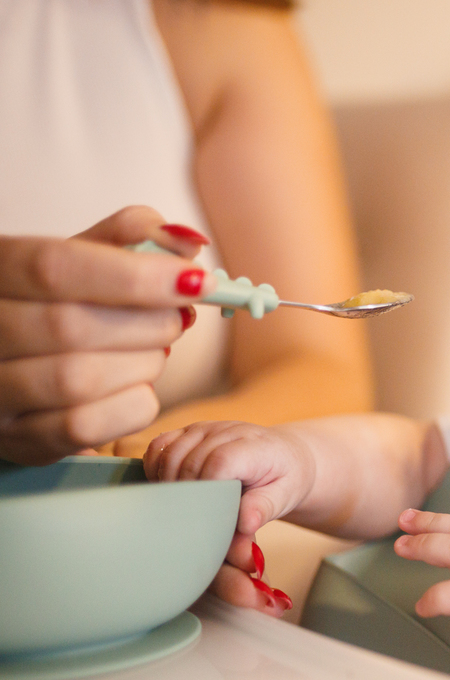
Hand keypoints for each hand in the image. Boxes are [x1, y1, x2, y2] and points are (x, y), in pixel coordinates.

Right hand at [0, 206, 215, 464]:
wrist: (23, 364)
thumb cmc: (61, 303)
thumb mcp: (84, 257)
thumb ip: (132, 238)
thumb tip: (188, 243)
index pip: (54, 268)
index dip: (135, 276)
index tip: (197, 281)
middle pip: (69, 326)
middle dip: (148, 323)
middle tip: (178, 318)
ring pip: (77, 380)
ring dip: (143, 363)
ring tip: (155, 349)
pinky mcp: (20, 440)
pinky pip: (85, 428)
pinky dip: (134, 405)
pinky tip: (137, 385)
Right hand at [144, 420, 313, 614]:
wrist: (286, 456)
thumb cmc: (285, 480)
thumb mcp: (285, 497)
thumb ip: (265, 509)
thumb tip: (246, 524)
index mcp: (255, 447)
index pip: (219, 462)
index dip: (206, 489)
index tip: (205, 515)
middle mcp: (228, 431)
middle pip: (188, 460)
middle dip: (185, 494)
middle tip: (191, 520)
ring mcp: (206, 428)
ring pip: (168, 452)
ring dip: (166, 483)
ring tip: (180, 506)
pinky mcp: (189, 431)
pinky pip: (159, 446)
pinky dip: (155, 468)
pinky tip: (168, 489)